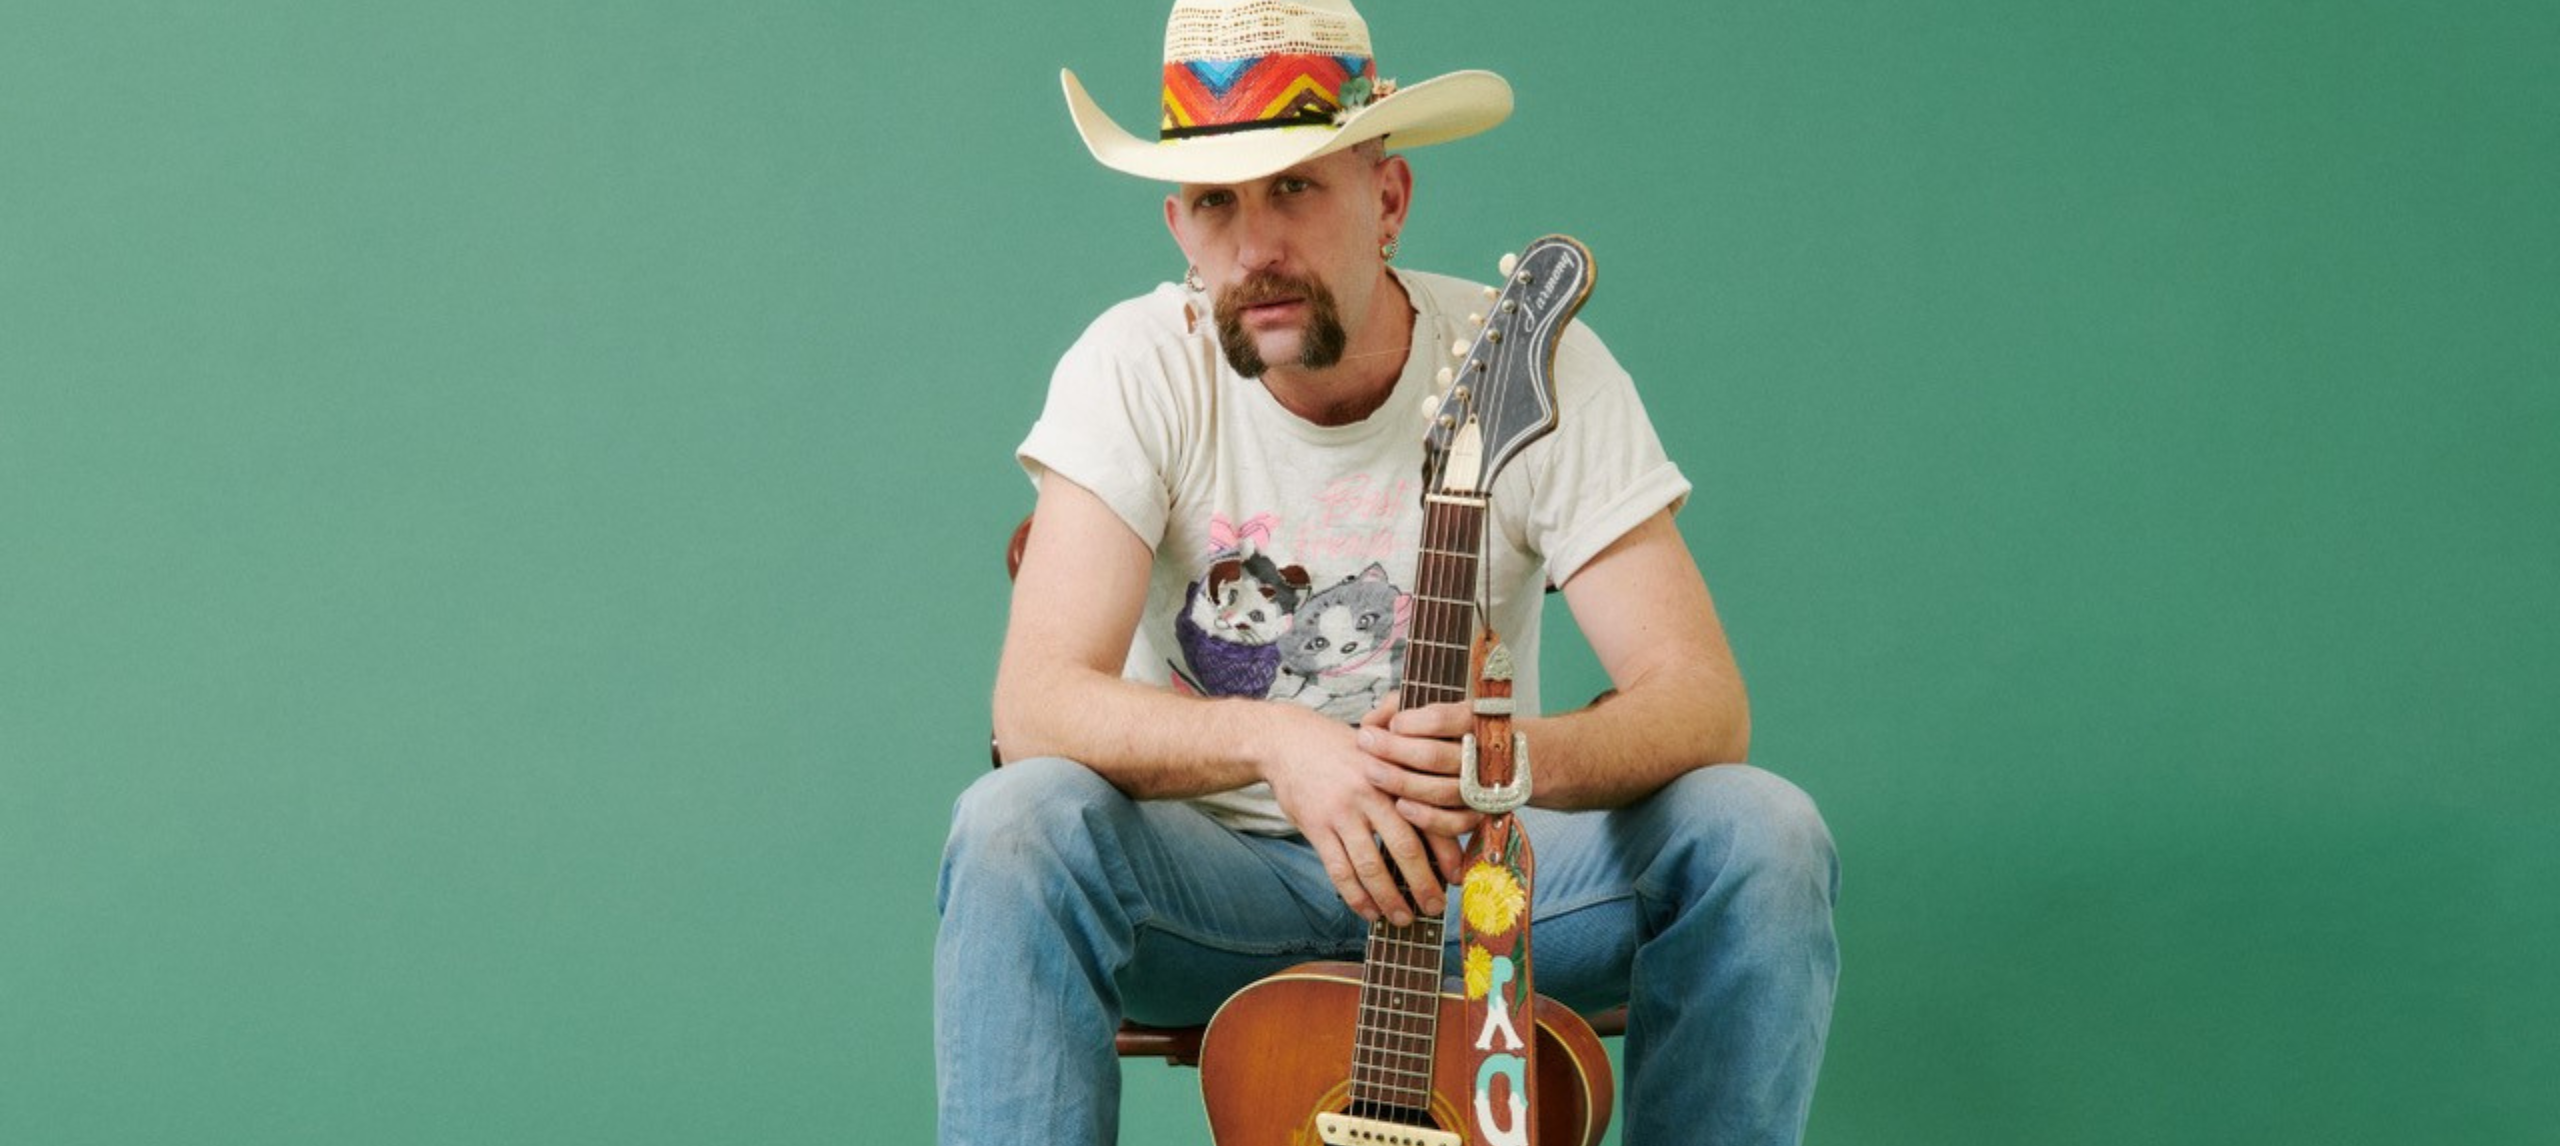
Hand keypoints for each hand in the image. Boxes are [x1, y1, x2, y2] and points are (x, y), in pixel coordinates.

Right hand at [1258, 706, 1451, 926]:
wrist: (1287, 741)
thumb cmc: (1341, 753)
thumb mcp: (1379, 758)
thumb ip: (1405, 787)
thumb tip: (1436, 834)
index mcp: (1395, 775)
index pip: (1429, 819)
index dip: (1447, 853)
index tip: (1457, 878)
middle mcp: (1372, 793)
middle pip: (1405, 847)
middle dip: (1423, 884)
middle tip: (1435, 908)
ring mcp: (1342, 811)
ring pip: (1371, 865)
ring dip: (1389, 898)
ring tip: (1403, 919)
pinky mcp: (1316, 826)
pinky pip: (1339, 870)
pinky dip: (1356, 896)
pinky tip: (1368, 912)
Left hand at [1356, 697, 1485, 846]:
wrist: (1472, 755)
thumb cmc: (1436, 729)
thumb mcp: (1420, 707)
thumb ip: (1395, 707)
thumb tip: (1371, 723)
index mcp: (1475, 720)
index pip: (1443, 720)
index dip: (1411, 723)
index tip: (1390, 724)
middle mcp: (1485, 754)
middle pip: (1436, 756)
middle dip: (1394, 750)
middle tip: (1365, 743)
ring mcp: (1483, 787)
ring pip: (1443, 791)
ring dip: (1402, 783)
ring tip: (1372, 772)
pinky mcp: (1478, 815)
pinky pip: (1455, 823)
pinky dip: (1427, 818)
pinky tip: (1400, 806)